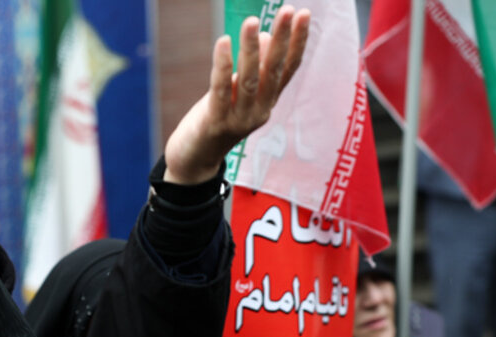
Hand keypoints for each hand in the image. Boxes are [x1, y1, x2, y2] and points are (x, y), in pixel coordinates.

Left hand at [163, 6, 310, 184]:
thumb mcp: (236, 94)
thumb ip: (252, 70)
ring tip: (252, 21)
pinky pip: (220, 90)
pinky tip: (224, 42)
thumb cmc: (215, 121)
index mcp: (267, 102)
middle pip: (273, 71)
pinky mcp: (215, 124)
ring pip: (249, 79)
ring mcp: (238, 120)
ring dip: (251, 49)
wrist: (193, 161)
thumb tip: (265, 35)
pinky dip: (223, 65)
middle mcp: (259, 112)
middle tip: (287, 11)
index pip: (288, 69)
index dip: (297, 42)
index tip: (302, 15)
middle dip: (282, 39)